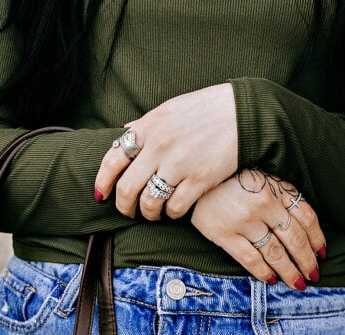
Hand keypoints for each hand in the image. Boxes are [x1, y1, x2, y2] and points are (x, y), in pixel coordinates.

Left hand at [94, 84, 237, 220]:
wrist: (243, 113)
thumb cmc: (205, 110)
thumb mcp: (169, 109)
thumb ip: (145, 125)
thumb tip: (124, 133)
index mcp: (148, 128)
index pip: (112, 160)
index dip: (102, 182)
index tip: (101, 195)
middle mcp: (159, 147)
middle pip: (127, 189)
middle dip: (124, 207)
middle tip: (128, 212)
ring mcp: (179, 165)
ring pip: (150, 204)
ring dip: (148, 214)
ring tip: (153, 214)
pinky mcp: (199, 180)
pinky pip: (175, 209)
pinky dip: (172, 215)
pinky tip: (175, 211)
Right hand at [191, 169, 326, 289]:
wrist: (193, 172)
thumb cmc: (230, 175)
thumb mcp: (261, 175)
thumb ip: (279, 195)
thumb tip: (301, 224)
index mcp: (277, 188)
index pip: (306, 217)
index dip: (317, 238)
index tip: (321, 253)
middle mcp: (265, 204)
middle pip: (294, 239)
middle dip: (306, 260)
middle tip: (313, 275)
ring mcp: (244, 220)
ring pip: (275, 252)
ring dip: (290, 271)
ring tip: (298, 284)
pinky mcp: (224, 233)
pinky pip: (250, 259)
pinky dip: (263, 272)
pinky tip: (272, 280)